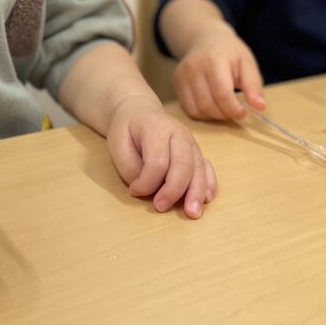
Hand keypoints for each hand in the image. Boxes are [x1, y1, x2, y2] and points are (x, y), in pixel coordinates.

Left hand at [106, 95, 216, 218]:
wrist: (139, 111)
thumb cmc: (127, 129)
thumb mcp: (117, 143)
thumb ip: (129, 166)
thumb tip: (148, 188)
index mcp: (157, 128)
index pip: (157, 161)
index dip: (146, 182)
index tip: (133, 191)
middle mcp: (179, 134)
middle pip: (183, 165)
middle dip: (174, 190)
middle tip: (160, 208)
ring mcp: (191, 142)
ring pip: (198, 168)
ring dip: (196, 192)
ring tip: (192, 213)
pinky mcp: (196, 152)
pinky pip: (206, 168)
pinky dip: (208, 183)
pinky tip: (206, 198)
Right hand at [172, 22, 265, 119]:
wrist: (205, 38)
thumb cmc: (229, 52)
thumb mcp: (247, 63)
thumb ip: (253, 85)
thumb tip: (260, 107)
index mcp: (214, 59)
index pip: (222, 93)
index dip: (233, 109)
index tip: (243, 112)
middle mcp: (194, 67)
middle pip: (208, 104)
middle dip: (225, 114)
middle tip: (234, 110)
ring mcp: (182, 75)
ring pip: (197, 110)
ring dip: (214, 116)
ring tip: (224, 108)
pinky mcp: (176, 83)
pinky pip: (188, 109)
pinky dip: (202, 114)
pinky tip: (212, 105)